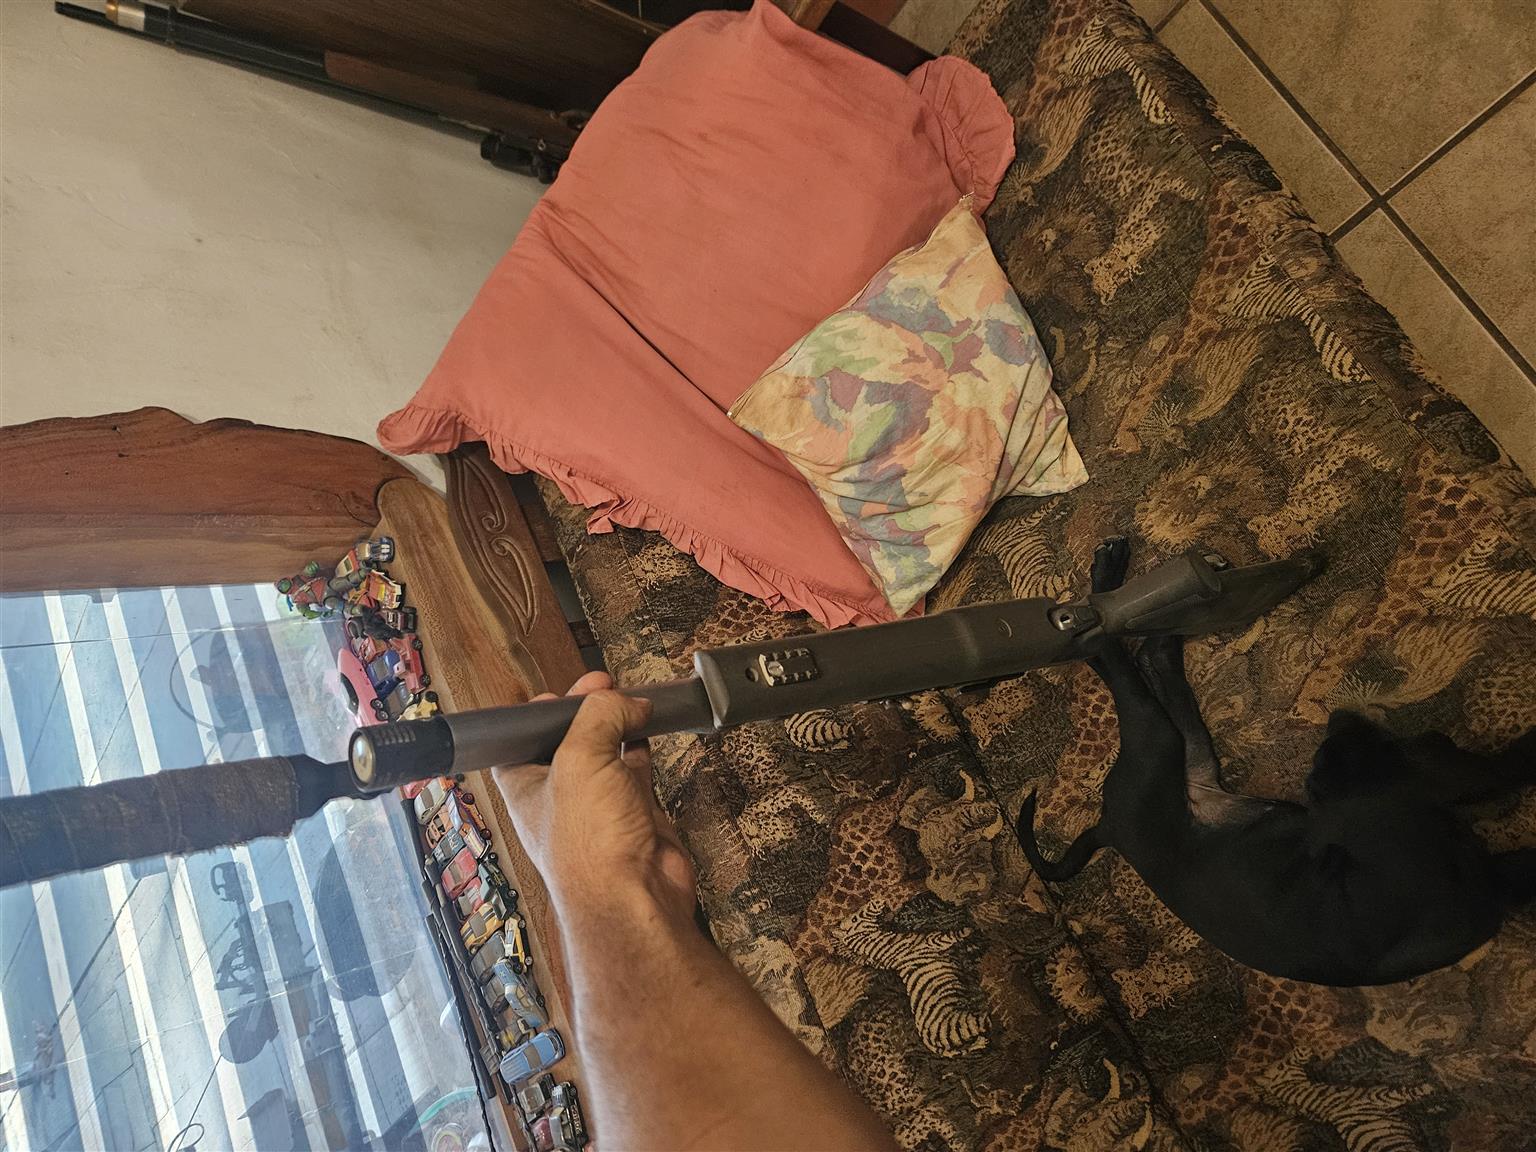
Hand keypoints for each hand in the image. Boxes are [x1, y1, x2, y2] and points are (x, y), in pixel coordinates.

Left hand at [493, 671, 696, 921]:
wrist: (634, 896)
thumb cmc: (590, 839)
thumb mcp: (581, 759)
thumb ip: (601, 716)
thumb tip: (629, 702)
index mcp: (525, 785)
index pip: (520, 740)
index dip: (538, 714)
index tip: (562, 693)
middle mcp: (557, 796)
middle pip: (566, 740)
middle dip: (585, 710)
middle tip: (606, 685)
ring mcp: (597, 805)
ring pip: (603, 752)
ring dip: (616, 725)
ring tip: (632, 699)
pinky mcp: (633, 812)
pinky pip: (633, 769)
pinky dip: (641, 747)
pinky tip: (648, 728)